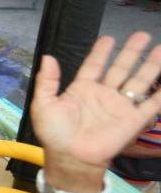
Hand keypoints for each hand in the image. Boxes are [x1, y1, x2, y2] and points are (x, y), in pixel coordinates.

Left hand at [31, 32, 160, 174]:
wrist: (71, 158)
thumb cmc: (55, 133)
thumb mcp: (43, 105)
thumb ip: (47, 81)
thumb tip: (48, 57)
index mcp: (82, 90)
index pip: (94, 65)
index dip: (101, 52)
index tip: (109, 38)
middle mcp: (103, 95)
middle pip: (121, 69)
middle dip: (131, 52)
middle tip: (142, 35)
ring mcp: (120, 107)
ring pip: (139, 81)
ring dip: (150, 66)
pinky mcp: (133, 120)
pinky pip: (151, 104)